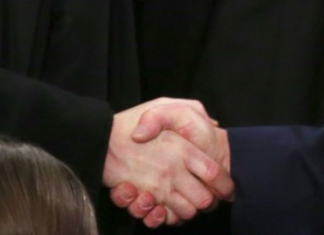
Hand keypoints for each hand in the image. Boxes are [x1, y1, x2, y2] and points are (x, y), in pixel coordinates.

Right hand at [103, 98, 232, 226]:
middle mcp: (174, 171)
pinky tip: (162, 207)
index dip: (224, 185)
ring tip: (182, 200)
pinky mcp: (144, 200)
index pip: (215, 173)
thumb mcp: (164, 104)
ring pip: (186, 213)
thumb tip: (212, 122)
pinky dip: (165, 217)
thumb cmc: (131, 120)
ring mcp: (159, 188)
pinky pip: (163, 218)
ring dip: (187, 210)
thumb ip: (191, 110)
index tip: (225, 189)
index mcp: (184, 149)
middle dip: (207, 202)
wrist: (98, 139)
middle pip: (204, 200)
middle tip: (202, 195)